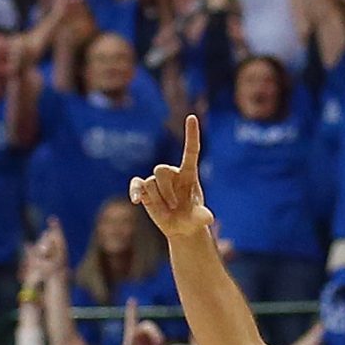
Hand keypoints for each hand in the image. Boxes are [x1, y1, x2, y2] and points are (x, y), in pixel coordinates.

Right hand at [128, 114, 210, 238]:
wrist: (179, 227)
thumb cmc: (192, 218)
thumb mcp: (199, 219)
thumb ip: (202, 217)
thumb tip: (208, 219)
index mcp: (189, 173)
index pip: (191, 150)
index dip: (191, 134)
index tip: (191, 117)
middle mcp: (172, 174)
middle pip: (161, 170)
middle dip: (166, 191)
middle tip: (175, 207)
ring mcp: (157, 181)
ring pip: (150, 182)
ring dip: (157, 199)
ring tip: (166, 211)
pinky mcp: (145, 190)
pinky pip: (137, 185)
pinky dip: (135, 192)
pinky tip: (136, 201)